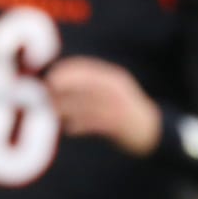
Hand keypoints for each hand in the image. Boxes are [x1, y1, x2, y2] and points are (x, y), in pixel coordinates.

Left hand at [43, 57, 161, 156]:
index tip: (49, 77)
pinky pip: (94, 124)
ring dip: (67, 108)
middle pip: (85, 85)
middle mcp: (116, 89)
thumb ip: (88, 86)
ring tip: (53, 112)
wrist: (151, 130)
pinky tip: (70, 129)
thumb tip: (55, 84)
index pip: (87, 68)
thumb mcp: (110, 91)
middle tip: (46, 95)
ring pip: (87, 104)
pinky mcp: (119, 125)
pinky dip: (80, 126)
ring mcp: (118, 106)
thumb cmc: (122, 110)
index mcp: (113, 78)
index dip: (66, 71)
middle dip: (64, 89)